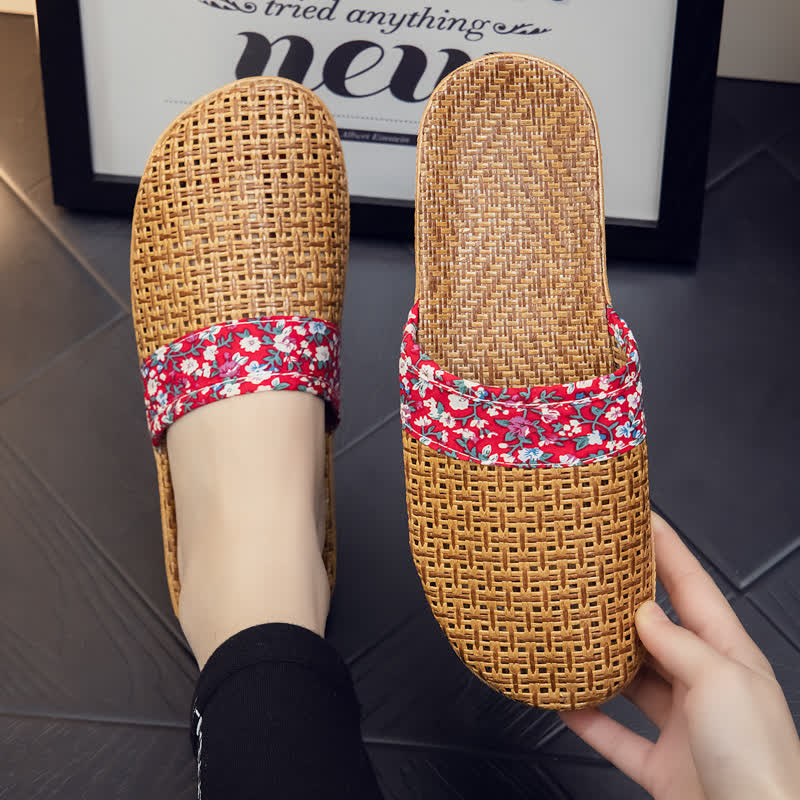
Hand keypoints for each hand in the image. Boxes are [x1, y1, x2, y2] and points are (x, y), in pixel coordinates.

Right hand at [560, 512, 799, 799]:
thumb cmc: (759, 763)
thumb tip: (643, 616)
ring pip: (631, 682)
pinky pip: (615, 735)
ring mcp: (682, 727)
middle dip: (625, 603)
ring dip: (600, 662)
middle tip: (592, 572)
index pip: (693, 588)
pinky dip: (587, 718)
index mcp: (729, 657)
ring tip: (569, 633)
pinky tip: (563, 701)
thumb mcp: (721, 681)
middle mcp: (705, 686)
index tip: (641, 518)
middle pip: (657, 632)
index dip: (667, 550)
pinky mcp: (661, 766)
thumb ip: (677, 643)